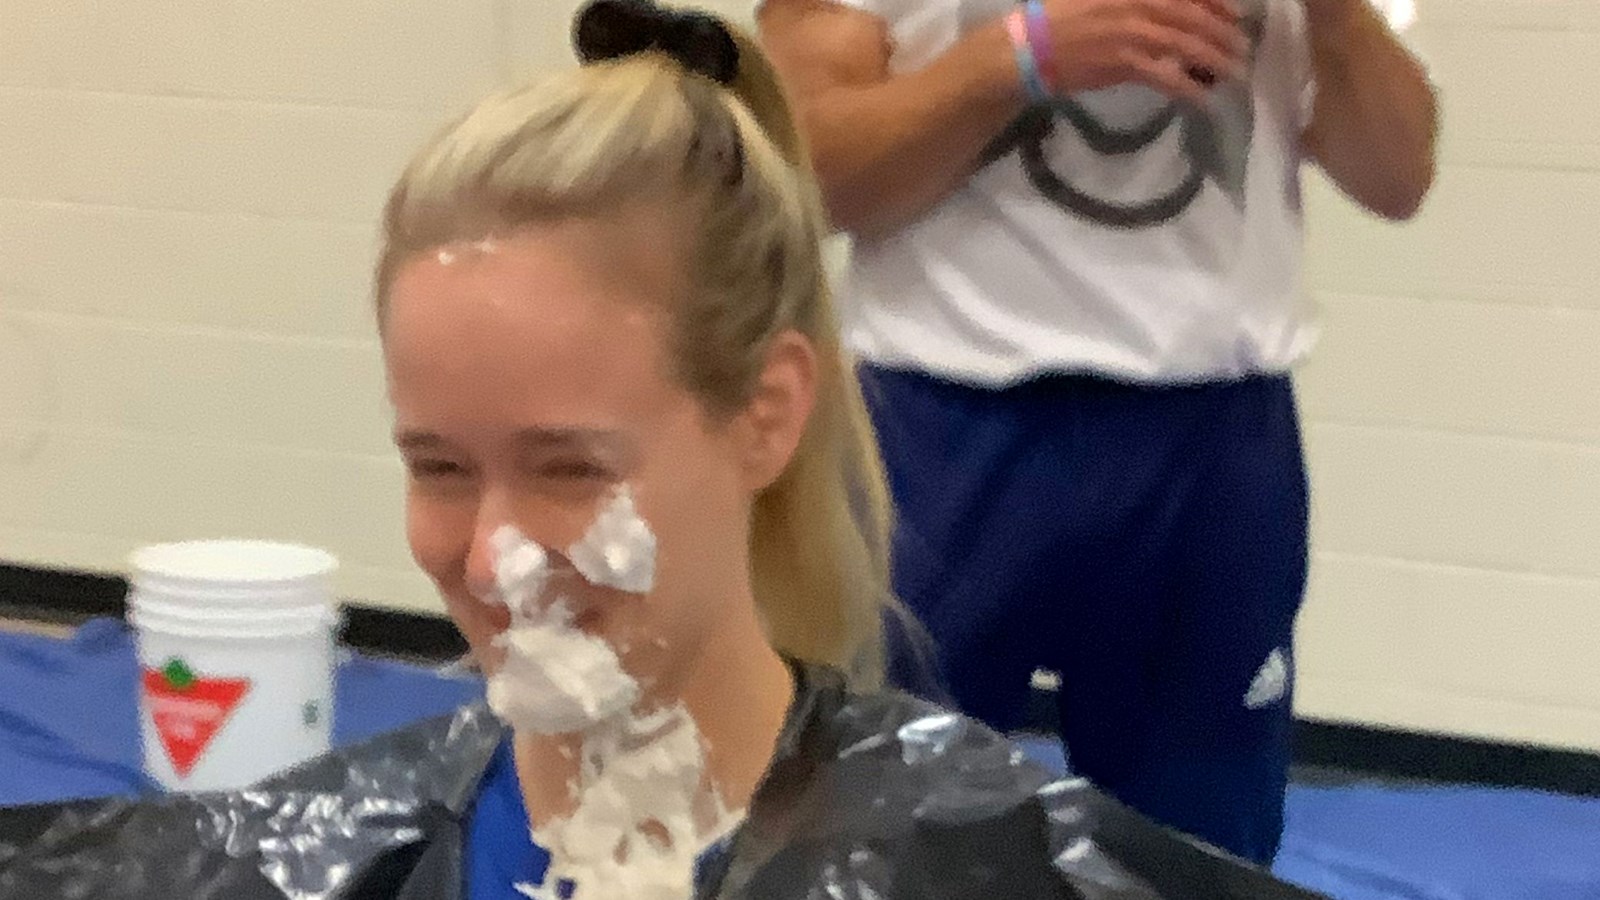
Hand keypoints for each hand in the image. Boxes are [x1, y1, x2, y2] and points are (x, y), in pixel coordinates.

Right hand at [1037, 0, 1249, 102]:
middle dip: (1224, 32)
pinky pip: (1166, 76)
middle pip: (1194, 16)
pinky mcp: (1124, 63)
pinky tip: (1205, 100)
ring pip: (1187, 45)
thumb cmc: (1061, 15)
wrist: (1031, 46)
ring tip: (1235, 73)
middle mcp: (1139, 3)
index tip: (1236, 12)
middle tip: (1243, 46)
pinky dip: (1189, 89)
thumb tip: (1170, 8)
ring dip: (1216, 60)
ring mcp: (1133, 33)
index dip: (1218, 1)